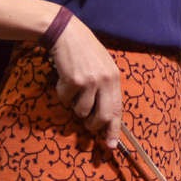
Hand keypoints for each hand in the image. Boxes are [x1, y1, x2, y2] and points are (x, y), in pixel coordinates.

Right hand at [49, 17, 123, 148]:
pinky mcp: (74, 81)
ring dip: (74, 105)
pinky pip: (65, 100)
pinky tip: (63, 79)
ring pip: (81, 111)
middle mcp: (106, 81)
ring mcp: (91, 81)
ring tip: (73, 89)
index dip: (114, 130)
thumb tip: (102, 115)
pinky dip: (61, 93)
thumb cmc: (84, 51)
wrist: (67, 33)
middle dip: (94, 126)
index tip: (110, 146)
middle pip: (104, 116)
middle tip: (87, 125)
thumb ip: (105, 87)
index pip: (118, 109)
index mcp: (115, 78)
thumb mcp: (102, 66)